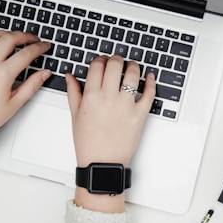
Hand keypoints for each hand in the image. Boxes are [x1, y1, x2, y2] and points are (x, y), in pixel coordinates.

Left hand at [0, 31, 51, 132]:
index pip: (26, 53)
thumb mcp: (15, 103)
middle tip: (34, 38)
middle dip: (25, 36)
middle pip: (10, 38)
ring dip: (8, 34)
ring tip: (17, 37)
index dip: (39, 48)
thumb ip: (32, 85)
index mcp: (2, 74)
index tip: (44, 46)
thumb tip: (44, 73)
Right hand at [66, 55, 155, 211]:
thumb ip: (73, 92)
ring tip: (132, 67)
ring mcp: (126, 106)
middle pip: (115, 65)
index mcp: (91, 96)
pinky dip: (151, 82)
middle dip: (116, 59)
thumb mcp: (75, 116)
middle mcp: (109, 98)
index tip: (103, 61)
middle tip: (117, 61)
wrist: (102, 163)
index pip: (97, 66)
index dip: (100, 60)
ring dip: (133, 66)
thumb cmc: (88, 143)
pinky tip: (150, 77)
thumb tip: (70, 76)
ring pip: (133, 75)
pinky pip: (149, 94)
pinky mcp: (140, 115)